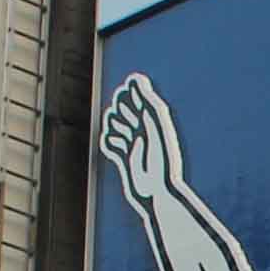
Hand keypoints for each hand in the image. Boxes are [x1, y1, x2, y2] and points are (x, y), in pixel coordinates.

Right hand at [99, 74, 179, 214]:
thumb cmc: (161, 158)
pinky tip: (119, 154)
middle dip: (120, 112)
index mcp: (153, 115)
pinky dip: (110, 144)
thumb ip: (145, 99)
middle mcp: (143, 127)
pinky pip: (108, 141)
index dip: (127, 96)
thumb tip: (134, 79)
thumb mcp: (155, 122)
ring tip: (129, 143)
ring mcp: (133, 142)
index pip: (131, 92)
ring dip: (115, 128)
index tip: (135, 110)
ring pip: (112, 123)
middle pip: (119, 106)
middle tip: (133, 129)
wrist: (157, 192)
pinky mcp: (124, 157)